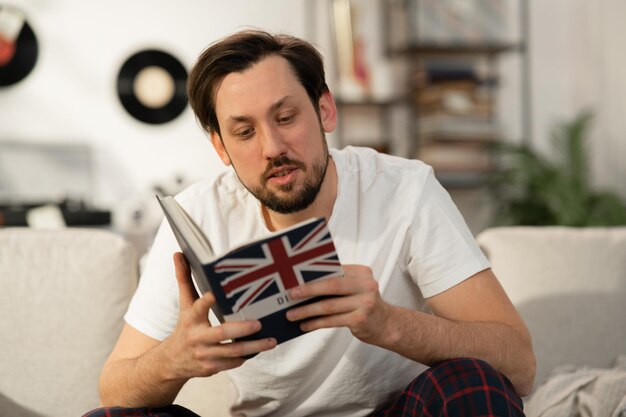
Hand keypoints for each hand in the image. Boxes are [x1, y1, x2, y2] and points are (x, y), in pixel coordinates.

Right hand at [162, 252, 276, 378]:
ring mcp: (204, 354)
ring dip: (253, 347)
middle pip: (222, 333)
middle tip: (259, 323)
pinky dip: (246, 357)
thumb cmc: (184, 326)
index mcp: (192, 318)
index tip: (218, 292)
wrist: (171, 361)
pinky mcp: (211, 368)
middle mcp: (197, 337)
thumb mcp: (185, 303)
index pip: (200, 306)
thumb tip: (179, 253)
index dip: (209, 300)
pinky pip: (232, 363)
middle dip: (242, 329)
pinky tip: (260, 349)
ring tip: (271, 341)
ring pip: (232, 352)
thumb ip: (184, 279)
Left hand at [285, 265, 392, 344]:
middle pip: (332, 285)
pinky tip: (304, 325)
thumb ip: (338, 282)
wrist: (387, 325)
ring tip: (291, 314)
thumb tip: (303, 283)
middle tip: (290, 294)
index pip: (334, 270)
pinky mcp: (360, 320)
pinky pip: (332, 321)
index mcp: (362, 272)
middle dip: (308, 289)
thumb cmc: (364, 304)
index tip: (295, 276)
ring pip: (329, 306)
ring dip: (307, 310)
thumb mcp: (356, 287)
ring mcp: (365, 303)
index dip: (313, 273)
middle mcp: (366, 285)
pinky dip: (316, 323)